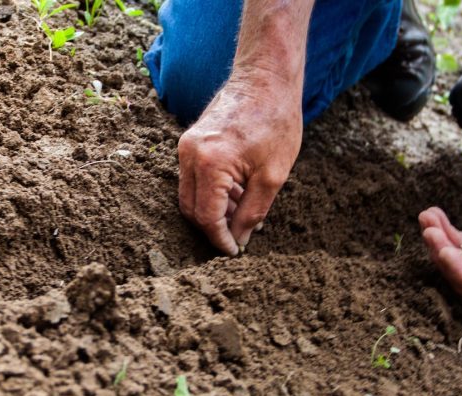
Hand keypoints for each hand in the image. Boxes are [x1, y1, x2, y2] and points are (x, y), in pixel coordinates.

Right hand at [177, 73, 302, 254]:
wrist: (265, 77)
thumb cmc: (276, 120)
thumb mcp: (273, 175)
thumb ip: (252, 212)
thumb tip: (239, 239)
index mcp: (210, 164)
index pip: (207, 217)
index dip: (220, 239)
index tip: (234, 251)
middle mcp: (190, 156)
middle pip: (191, 209)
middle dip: (213, 228)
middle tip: (238, 237)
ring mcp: (185, 147)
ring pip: (189, 195)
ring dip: (212, 210)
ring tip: (242, 212)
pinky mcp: (189, 142)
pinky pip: (192, 179)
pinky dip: (210, 193)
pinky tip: (236, 194)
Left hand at [420, 206, 461, 302]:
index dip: (460, 271)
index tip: (446, 252)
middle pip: (460, 273)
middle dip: (441, 250)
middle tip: (430, 232)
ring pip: (453, 255)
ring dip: (437, 236)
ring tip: (426, 216)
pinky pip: (456, 240)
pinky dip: (444, 227)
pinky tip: (432, 213)